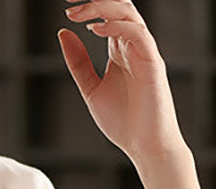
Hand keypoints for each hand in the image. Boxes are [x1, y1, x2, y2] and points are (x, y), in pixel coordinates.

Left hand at [58, 0, 188, 165]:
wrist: (144, 146)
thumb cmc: (123, 122)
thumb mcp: (92, 89)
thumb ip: (79, 62)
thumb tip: (63, 32)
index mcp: (120, 49)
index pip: (107, 14)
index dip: (88, 5)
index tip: (67, 4)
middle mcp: (134, 45)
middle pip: (119, 6)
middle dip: (94, 0)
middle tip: (69, 2)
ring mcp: (145, 52)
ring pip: (128, 13)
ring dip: (102, 8)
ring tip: (78, 13)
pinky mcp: (153, 63)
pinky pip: (138, 33)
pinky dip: (117, 26)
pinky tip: (96, 30)